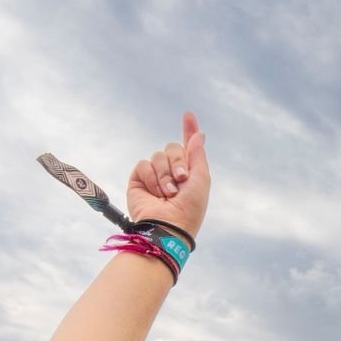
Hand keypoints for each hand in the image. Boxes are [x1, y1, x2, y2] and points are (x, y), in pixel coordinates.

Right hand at [124, 112, 209, 241]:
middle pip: (173, 147)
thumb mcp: (201, 179)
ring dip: (165, 174)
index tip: (188, 115)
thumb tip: (199, 134)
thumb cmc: (189, 208)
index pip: (188, 146)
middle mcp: (171, 172)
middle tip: (181, 179)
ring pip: (158, 156)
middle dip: (178, 161)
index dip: (189, 130)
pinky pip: (144, 164)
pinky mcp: (139, 180)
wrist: (167, 226)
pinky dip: (152, 177)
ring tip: (168, 193)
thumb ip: (198, 154)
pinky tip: (155, 193)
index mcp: (189, 172)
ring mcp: (155, 176)